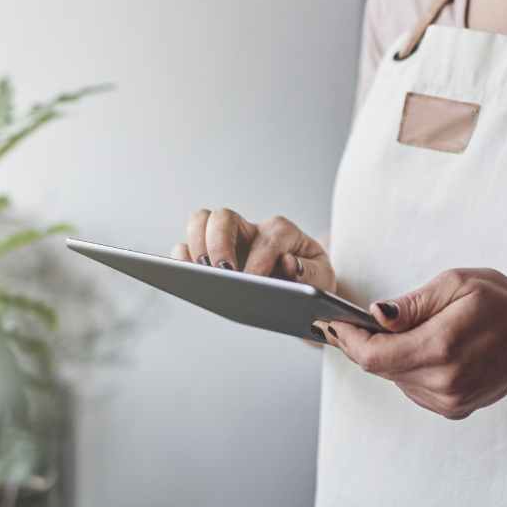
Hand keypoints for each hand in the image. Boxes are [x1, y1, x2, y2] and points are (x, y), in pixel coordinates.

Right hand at [171, 208, 335, 293]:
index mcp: (282, 232)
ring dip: (196, 244)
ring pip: (201, 222)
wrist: (301, 289)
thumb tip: (288, 264)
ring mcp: (227, 240)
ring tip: (202, 274)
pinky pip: (185, 247)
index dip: (260, 259)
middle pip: (224, 216)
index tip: (254, 281)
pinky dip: (182, 259)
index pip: (269, 237)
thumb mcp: (323, 279)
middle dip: (219, 242)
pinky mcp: (209, 255)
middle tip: (223, 273)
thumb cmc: (311, 281)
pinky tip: (188, 279)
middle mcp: (251, 229)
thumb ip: (311, 272)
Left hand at [314, 268, 506, 419]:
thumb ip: (412, 304)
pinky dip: (409, 368)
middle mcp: (443, 381)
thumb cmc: (501, 303)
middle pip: (380, 368)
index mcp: (440, 347)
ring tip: (403, 330)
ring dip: (389, 357)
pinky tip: (425, 348)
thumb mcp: (456, 284)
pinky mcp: (454, 409)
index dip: (346, 340)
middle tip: (351, 321)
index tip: (330, 323)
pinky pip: (414, 388)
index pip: (373, 356)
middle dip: (364, 344)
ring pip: (395, 379)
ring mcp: (449, 400)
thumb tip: (375, 315)